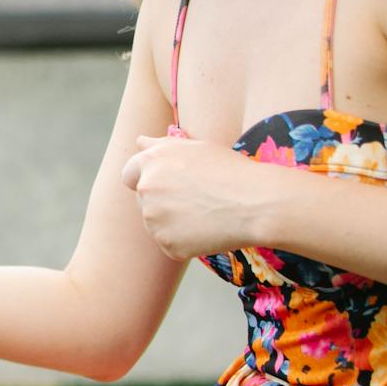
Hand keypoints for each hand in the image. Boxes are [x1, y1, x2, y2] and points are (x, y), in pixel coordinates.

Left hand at [120, 134, 270, 258]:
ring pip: (156, 223)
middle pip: (144, 200)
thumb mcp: (196, 148)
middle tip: (198, 199)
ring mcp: (154, 219)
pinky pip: (171, 243)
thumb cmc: (230, 170)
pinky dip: (186, 240)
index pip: (129, 174)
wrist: (257, 203)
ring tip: (207, 212)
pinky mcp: (166, 244)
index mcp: (150, 162)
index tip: (168, 184)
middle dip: (163, 200)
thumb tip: (139, 142)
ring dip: (174, 221)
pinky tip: (209, 229)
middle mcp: (146, 189)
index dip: (147, 179)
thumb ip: (161, 145)